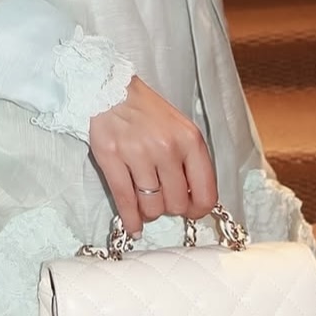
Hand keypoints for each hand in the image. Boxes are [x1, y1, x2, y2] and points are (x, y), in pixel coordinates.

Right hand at [87, 75, 217, 236]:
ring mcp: (138, 153)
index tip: (190, 210)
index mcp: (190, 140)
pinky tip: (133, 227)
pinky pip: (125, 201)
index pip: (205, 194)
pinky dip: (130, 219)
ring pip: (151, 206)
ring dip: (149, 211)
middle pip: (176, 204)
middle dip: (169, 208)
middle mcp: (167, 148)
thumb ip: (191, 162)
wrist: (111, 89)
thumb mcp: (180, 129)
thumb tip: (194, 201)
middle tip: (162, 199)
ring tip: (145, 202)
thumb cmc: (147, 112)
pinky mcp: (111, 157)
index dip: (197, 209)